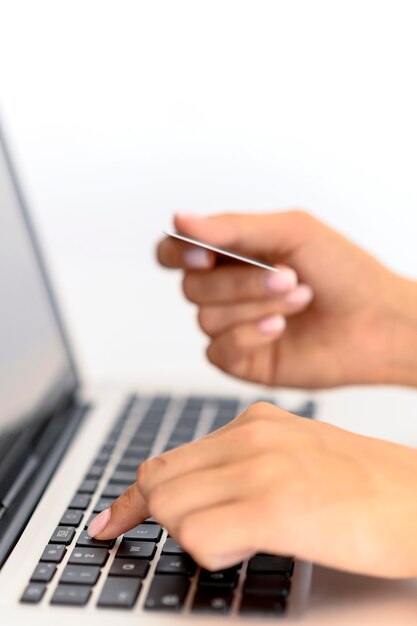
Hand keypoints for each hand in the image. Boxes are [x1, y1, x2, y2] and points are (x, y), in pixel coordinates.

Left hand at [89, 402, 416, 577]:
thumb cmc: (365, 487)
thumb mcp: (296, 456)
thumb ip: (242, 464)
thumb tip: (191, 492)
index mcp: (254, 423)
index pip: (168, 460)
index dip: (134, 497)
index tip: (112, 521)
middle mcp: (252, 438)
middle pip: (159, 483)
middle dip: (153, 518)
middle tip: (169, 538)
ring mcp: (262, 470)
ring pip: (171, 509)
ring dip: (189, 536)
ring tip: (237, 540)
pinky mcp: (276, 507)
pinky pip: (200, 537)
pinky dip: (209, 553)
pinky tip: (245, 548)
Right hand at [157, 212, 416, 387]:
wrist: (378, 320)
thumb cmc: (342, 270)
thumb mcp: (291, 232)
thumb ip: (233, 228)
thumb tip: (179, 219)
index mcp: (230, 254)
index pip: (174, 252)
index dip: (177, 253)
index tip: (204, 254)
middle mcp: (225, 290)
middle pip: (191, 286)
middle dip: (240, 282)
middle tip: (288, 276)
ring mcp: (232, 327)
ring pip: (205, 319)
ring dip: (255, 307)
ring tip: (299, 299)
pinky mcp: (241, 361)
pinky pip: (218, 351)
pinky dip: (249, 336)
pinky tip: (280, 329)